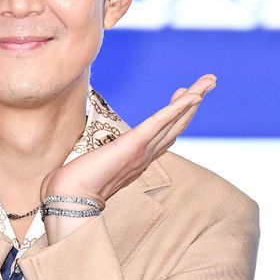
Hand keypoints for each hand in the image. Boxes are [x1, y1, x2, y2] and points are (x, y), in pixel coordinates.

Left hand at [40, 74, 216, 208]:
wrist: (69, 198)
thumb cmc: (73, 186)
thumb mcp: (91, 167)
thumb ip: (97, 160)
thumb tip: (88, 156)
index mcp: (137, 161)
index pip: (163, 134)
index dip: (177, 115)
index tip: (183, 95)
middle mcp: (145, 156)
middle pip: (177, 125)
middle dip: (193, 103)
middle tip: (208, 82)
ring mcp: (142, 151)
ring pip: (175, 121)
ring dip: (194, 99)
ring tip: (209, 80)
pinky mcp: (133, 145)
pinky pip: (160, 123)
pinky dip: (178, 109)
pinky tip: (192, 95)